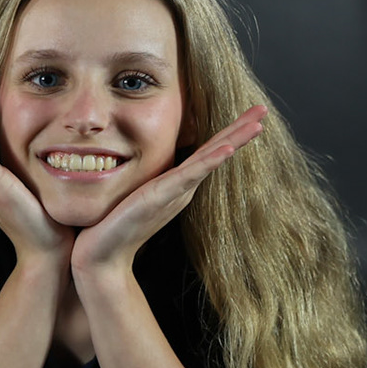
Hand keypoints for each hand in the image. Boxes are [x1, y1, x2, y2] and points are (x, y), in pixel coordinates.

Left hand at [73, 104, 267, 274]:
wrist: (102, 257)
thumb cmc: (113, 226)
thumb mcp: (134, 193)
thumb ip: (146, 180)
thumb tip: (141, 161)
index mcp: (177, 183)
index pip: (207, 150)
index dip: (229, 131)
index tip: (249, 113)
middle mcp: (182, 187)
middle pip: (217, 151)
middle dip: (241, 129)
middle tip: (264, 110)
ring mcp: (174, 192)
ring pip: (210, 160)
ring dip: (235, 141)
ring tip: (257, 125)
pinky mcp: (161, 197)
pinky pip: (190, 175)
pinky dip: (209, 162)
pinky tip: (227, 149)